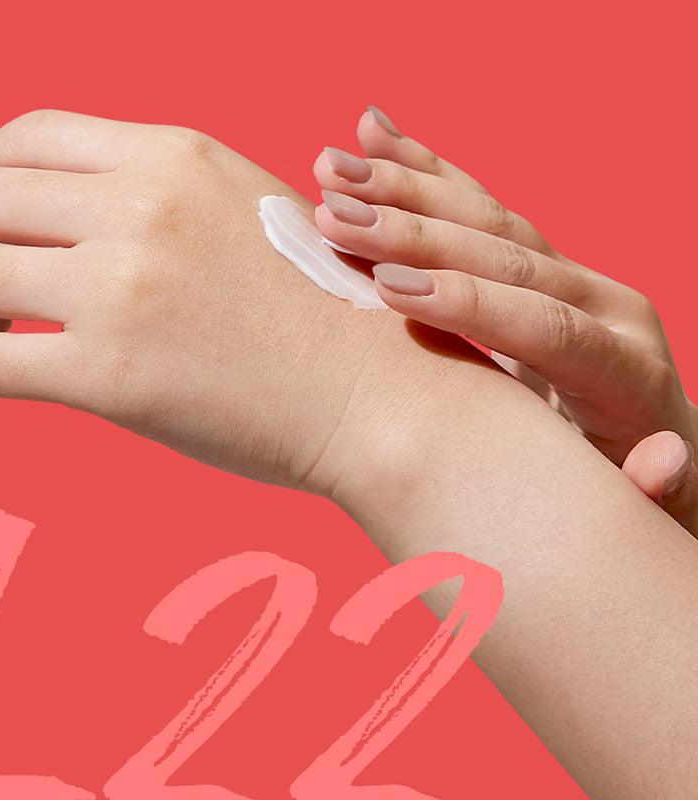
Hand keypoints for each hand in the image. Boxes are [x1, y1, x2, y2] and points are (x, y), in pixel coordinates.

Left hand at [0, 110, 446, 498]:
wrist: (376, 394)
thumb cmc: (320, 315)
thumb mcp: (247, 214)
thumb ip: (163, 201)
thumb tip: (77, 220)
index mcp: (175, 159)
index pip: (27, 136)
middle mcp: (142, 209)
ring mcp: (124, 291)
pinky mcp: (113, 377)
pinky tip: (17, 372)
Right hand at [312, 106, 697, 530]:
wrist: (638, 435)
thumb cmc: (615, 475)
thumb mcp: (640, 496)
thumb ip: (650, 488)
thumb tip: (661, 465)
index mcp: (623, 368)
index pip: (546, 325)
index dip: (470, 304)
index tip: (390, 288)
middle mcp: (600, 305)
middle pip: (510, 256)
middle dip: (418, 235)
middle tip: (337, 215)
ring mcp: (569, 276)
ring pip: (490, 218)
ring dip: (408, 187)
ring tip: (334, 164)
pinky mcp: (538, 264)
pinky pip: (481, 207)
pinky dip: (428, 171)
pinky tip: (377, 135)